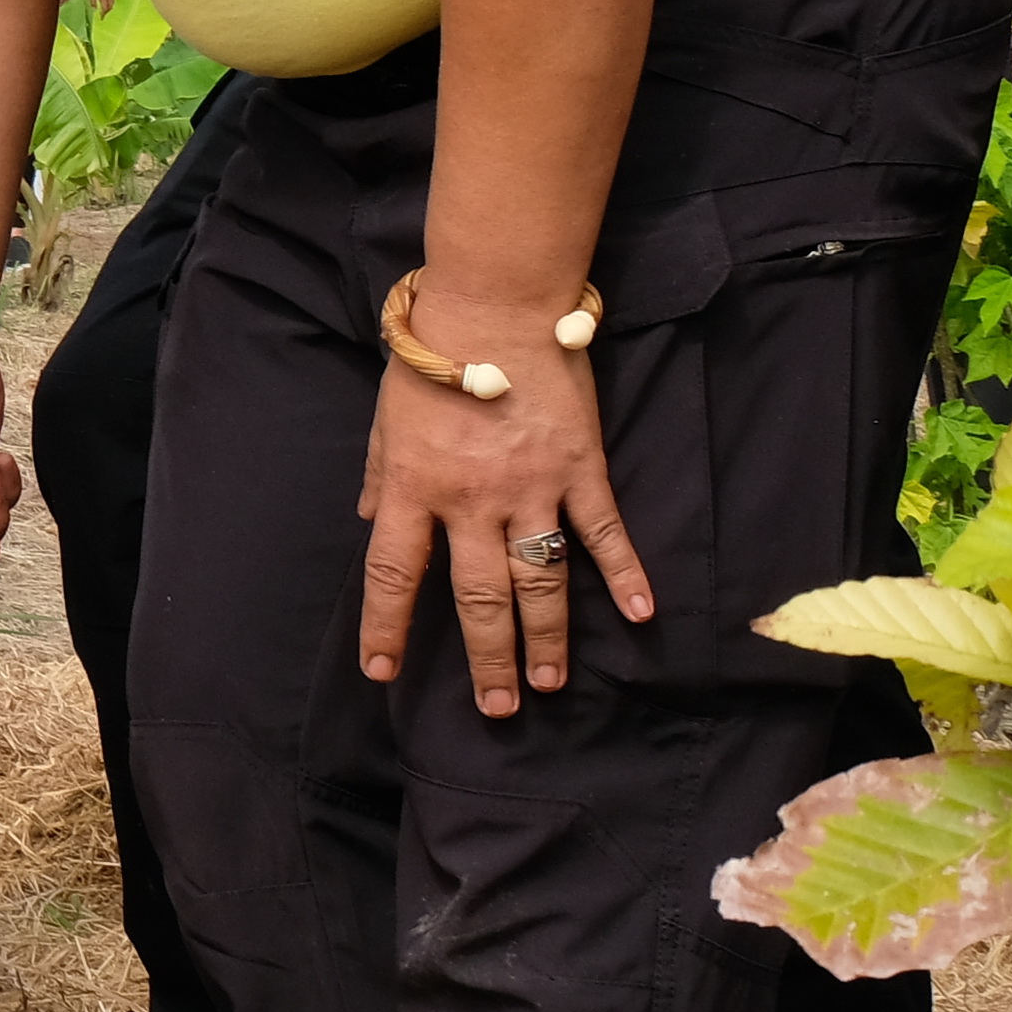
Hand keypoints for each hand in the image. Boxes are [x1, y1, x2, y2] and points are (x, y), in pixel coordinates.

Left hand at [356, 282, 654, 716]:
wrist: (495, 305)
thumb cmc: (432, 357)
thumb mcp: (387, 417)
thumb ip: (380, 475)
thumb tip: (370, 523)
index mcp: (413, 487)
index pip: (394, 573)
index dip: (386, 627)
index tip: (382, 673)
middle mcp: (471, 499)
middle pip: (480, 597)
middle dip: (489, 658)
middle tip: (498, 706)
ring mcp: (531, 487)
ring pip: (542, 581)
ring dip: (549, 638)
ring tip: (551, 683)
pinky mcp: (580, 468)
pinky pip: (604, 533)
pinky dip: (626, 574)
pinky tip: (642, 614)